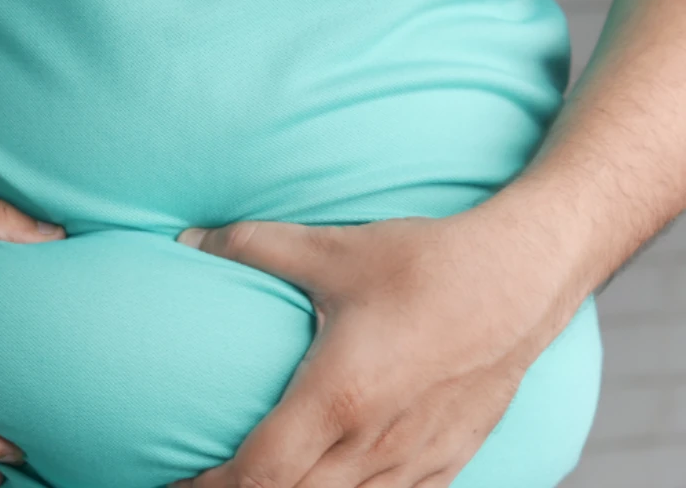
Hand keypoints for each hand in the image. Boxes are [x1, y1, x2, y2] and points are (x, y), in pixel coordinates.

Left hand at [173, 215, 578, 487]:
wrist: (525, 275)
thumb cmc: (427, 263)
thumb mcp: (332, 249)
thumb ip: (251, 244)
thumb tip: (188, 238)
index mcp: (340, 398)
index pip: (258, 475)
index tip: (177, 482)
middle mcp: (376, 443)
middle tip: (203, 485)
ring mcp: (416, 459)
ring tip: (259, 486)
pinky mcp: (449, 460)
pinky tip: (329, 486)